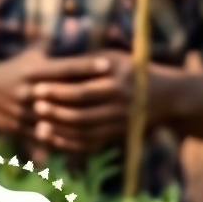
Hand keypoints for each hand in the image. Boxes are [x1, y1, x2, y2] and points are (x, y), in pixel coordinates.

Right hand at [0, 48, 111, 135]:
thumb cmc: (8, 70)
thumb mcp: (27, 56)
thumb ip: (47, 46)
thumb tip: (69, 28)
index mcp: (32, 71)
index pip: (65, 67)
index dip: (87, 66)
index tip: (109, 64)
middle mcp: (29, 90)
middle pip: (65, 95)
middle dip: (90, 96)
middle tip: (117, 95)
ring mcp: (23, 111)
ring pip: (57, 119)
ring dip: (81, 121)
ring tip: (106, 122)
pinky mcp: (18, 128)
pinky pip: (45, 137)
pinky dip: (63, 140)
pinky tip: (83, 141)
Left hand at [30, 52, 173, 153]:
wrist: (168, 95)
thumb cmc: (131, 68)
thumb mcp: (112, 58)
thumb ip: (85, 63)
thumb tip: (49, 64)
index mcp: (118, 82)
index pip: (83, 90)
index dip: (59, 91)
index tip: (37, 87)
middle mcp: (122, 105)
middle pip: (82, 113)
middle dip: (56, 111)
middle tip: (34, 106)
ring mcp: (122, 123)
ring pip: (86, 131)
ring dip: (61, 130)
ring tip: (38, 124)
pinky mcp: (119, 135)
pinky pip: (92, 143)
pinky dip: (71, 143)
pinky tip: (53, 138)